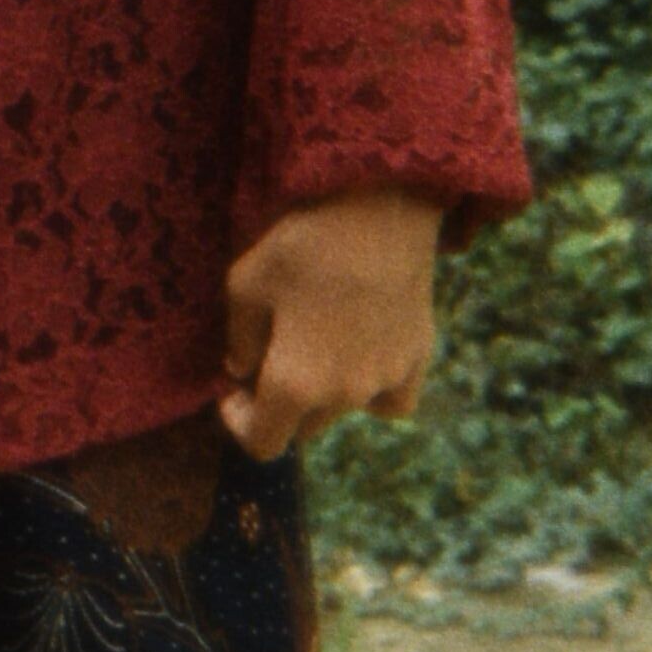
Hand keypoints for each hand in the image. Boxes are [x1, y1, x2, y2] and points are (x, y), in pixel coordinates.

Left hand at [219, 189, 442, 459]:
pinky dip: (375, 392)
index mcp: (293, 385)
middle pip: (303, 427)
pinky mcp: (418, 357)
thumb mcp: (245, 283)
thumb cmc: (301, 242)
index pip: (263, 443)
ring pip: (344, 411)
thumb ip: (239, 339)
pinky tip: (363, 361)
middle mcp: (343, 396)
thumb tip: (241, 369)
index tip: (233, 390)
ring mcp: (386, 379)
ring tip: (315, 347)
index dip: (239, 423)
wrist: (378, 208)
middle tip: (268, 359)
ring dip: (323, 396)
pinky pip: (392, 399)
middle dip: (279, 404)